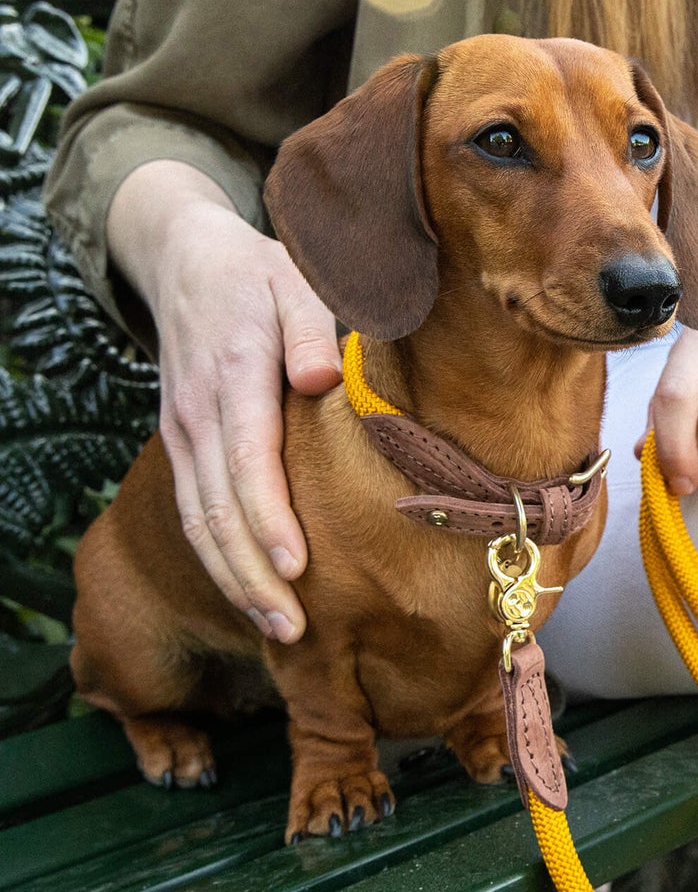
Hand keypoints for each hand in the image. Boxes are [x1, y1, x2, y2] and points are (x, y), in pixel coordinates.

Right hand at [108, 162, 341, 640]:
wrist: (189, 261)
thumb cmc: (263, 276)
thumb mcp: (297, 280)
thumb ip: (312, 328)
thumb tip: (320, 380)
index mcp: (234, 376)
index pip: (247, 460)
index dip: (269, 518)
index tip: (295, 567)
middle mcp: (200, 414)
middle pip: (217, 510)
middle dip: (252, 575)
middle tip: (294, 629)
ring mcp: (184, 433)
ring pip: (199, 522)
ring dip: (234, 581)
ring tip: (280, 630)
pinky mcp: (183, 445)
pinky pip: (194, 513)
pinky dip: (219, 560)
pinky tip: (252, 595)